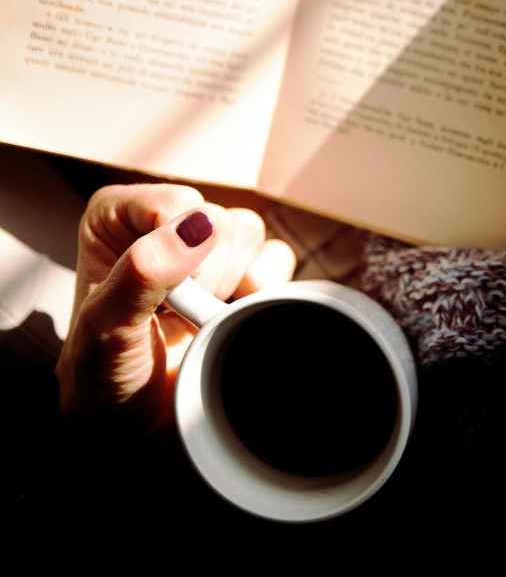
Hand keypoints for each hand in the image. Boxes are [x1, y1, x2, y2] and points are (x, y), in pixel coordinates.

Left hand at [55, 183, 295, 435]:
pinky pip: (278, 256)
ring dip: (232, 284)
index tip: (158, 296)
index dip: (176, 251)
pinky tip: (231, 315)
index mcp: (116, 220)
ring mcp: (208, 247)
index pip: (171, 203)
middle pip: (217, 219)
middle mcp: (163, 223)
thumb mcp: (105, 331)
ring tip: (200, 317)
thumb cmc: (104, 378)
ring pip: (249, 233)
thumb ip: (141, 274)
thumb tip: (198, 225)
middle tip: (175, 315)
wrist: (139, 426)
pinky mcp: (244, 269)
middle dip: (204, 277)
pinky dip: (264, 290)